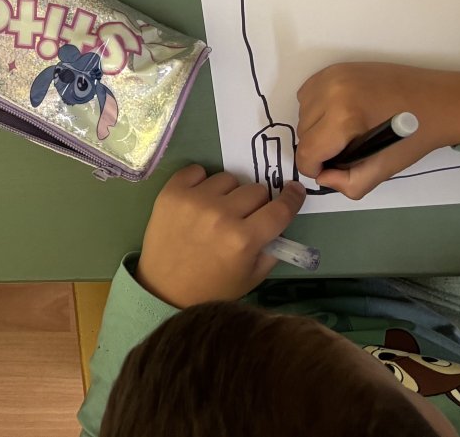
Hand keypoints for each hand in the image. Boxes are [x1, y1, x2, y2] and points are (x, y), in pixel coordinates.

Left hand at [134, 164, 305, 308]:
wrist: (164, 289)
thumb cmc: (212, 287)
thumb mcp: (252, 276)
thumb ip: (273, 249)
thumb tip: (280, 222)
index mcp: (244, 239)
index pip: (280, 208)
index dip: (292, 197)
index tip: (294, 190)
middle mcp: (221, 215)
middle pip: (256, 190)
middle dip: (256, 204)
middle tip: (243, 219)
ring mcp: (195, 201)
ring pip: (229, 178)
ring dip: (229, 193)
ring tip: (217, 211)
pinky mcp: (172, 193)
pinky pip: (197, 170)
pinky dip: (201, 182)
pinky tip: (199, 199)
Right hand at [296, 63, 459, 199]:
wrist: (441, 100)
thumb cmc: (415, 136)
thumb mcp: (384, 169)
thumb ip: (349, 184)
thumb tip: (324, 176)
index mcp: (345, 119)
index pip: (307, 152)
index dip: (317, 169)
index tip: (334, 169)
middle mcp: (333, 92)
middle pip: (303, 133)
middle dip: (319, 148)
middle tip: (347, 150)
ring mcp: (333, 75)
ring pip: (303, 112)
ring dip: (317, 127)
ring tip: (345, 131)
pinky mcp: (337, 67)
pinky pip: (308, 93)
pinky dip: (317, 106)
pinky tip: (340, 112)